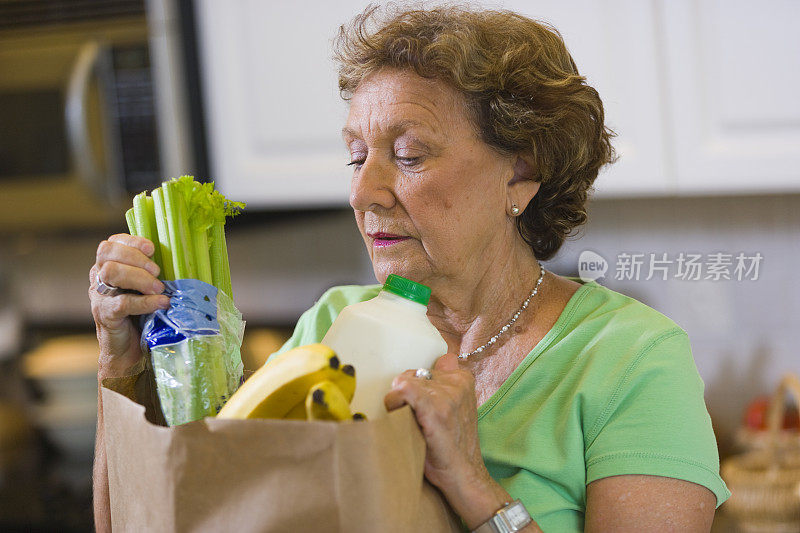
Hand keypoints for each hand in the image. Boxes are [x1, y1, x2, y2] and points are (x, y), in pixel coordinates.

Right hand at [89, 233, 168, 378]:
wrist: (128, 350)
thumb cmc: (141, 314)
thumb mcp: (146, 288)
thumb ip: (151, 272)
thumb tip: (179, 258)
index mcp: (107, 266)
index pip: (111, 243)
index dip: (131, 242)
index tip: (152, 249)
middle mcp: (98, 278)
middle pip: (108, 254)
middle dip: (136, 259)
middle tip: (157, 272)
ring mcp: (99, 297)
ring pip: (111, 273)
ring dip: (139, 278)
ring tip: (159, 288)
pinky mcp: (105, 315)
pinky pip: (121, 303)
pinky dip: (144, 302)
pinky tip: (161, 303)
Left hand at [384, 353, 488, 491]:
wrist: (463, 474)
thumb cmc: (452, 444)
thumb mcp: (456, 406)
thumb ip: (448, 380)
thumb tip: (445, 357)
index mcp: (463, 378)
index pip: (424, 369)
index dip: (416, 390)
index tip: (421, 408)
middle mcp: (457, 382)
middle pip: (411, 375)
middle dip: (406, 396)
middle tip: (416, 420)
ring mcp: (447, 394)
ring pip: (403, 384)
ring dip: (399, 404)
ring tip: (413, 425)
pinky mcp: (435, 408)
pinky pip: (402, 390)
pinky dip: (395, 404)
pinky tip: (403, 420)